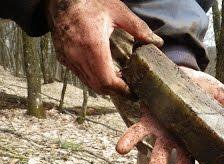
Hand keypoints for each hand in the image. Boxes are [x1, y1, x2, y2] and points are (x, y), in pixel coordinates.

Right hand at [46, 0, 162, 95]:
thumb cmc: (89, 2)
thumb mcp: (117, 11)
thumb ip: (138, 28)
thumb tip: (156, 42)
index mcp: (93, 44)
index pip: (107, 80)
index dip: (121, 90)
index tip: (133, 92)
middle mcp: (77, 55)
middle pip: (98, 86)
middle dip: (115, 90)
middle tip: (128, 85)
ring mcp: (68, 58)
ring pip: (89, 83)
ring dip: (104, 85)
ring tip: (119, 77)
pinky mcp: (63, 57)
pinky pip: (80, 75)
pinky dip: (94, 78)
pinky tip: (103, 69)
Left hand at [116, 67, 223, 163]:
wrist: (182, 73)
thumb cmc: (204, 88)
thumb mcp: (223, 97)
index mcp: (201, 138)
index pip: (212, 162)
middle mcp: (182, 141)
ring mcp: (165, 133)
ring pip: (159, 155)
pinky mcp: (150, 120)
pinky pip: (138, 132)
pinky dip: (130, 140)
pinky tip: (121, 149)